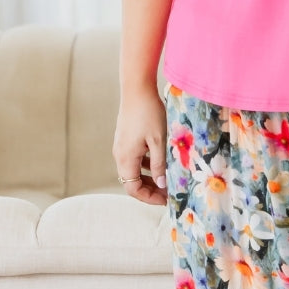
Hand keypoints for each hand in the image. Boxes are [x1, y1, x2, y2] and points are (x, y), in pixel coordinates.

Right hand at [112, 87, 167, 205]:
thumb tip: (162, 185)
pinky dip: (146, 164)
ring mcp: (121, 145)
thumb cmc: (149, 113)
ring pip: (134, 169)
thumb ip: (160, 165)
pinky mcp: (125, 137)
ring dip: (149, 176)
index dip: (149, 198)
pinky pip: (134, 158)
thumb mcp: (159, 141)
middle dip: (150, 189)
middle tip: (169, 192)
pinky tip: (159, 160)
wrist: (136, 88)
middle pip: (132, 181)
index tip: (166, 200)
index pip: (133, 189)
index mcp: (125, 159)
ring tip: (167, 178)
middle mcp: (119, 155)